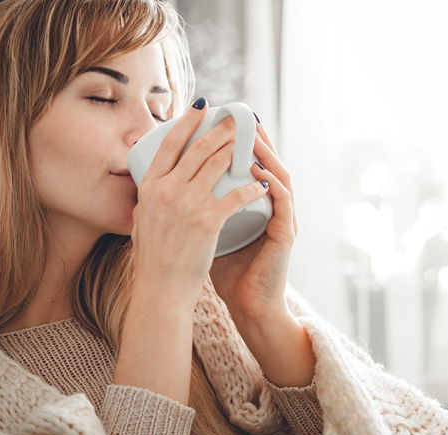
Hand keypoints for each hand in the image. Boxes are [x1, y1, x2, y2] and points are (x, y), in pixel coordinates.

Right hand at [131, 98, 270, 311]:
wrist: (161, 287)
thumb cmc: (153, 259)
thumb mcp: (142, 221)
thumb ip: (149, 200)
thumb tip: (150, 186)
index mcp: (149, 187)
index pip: (168, 145)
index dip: (186, 122)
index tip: (200, 107)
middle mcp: (166, 190)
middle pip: (197, 148)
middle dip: (219, 128)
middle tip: (233, 118)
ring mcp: (186, 203)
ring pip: (217, 164)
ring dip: (236, 149)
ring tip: (249, 141)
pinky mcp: (207, 220)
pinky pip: (235, 195)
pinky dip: (251, 188)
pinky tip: (262, 184)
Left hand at [209, 118, 297, 325]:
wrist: (247, 304)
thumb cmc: (225, 270)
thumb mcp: (206, 232)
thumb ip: (194, 210)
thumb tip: (162, 190)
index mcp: (251, 205)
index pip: (247, 165)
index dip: (236, 143)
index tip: (220, 122)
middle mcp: (270, 207)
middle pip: (265, 162)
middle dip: (252, 137)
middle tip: (238, 115)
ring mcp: (281, 218)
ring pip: (279, 175)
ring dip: (266, 153)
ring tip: (252, 134)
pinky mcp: (285, 234)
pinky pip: (282, 202)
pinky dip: (272, 183)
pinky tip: (260, 170)